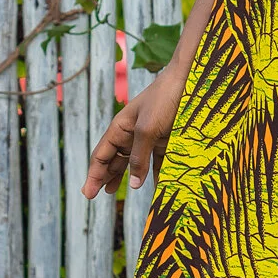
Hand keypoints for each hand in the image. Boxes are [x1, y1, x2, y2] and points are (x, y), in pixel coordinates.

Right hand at [82, 62, 186, 199]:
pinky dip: (155, 174)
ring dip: (126, 177)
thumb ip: (139, 157)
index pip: (101, 155)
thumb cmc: (163, 99)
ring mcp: (149, 136)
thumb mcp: (147, 129)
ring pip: (133, 161)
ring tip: (114, 192)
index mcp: (120, 127)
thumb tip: (133, 184)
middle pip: (114, 159)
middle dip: (105, 176)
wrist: (190, 81)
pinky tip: (153, 187)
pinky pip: (157, 161)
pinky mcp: (166, 140)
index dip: (93, 174)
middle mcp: (132, 133)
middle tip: (97, 196)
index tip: (87, 194)